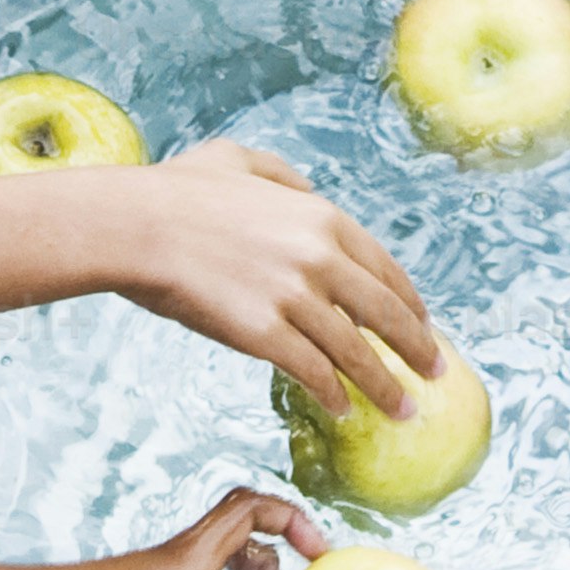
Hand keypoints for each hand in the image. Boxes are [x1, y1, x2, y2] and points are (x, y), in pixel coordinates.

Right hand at [104, 146, 445, 418]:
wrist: (135, 227)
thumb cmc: (176, 191)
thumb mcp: (239, 160)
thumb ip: (283, 176)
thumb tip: (307, 193)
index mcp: (322, 218)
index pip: (385, 269)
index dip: (409, 303)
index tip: (423, 325)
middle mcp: (320, 258)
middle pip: (384, 314)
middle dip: (416, 348)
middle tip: (435, 372)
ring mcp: (294, 298)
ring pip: (355, 352)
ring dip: (384, 386)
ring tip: (401, 409)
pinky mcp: (264, 334)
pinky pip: (312, 372)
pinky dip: (332, 394)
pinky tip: (340, 408)